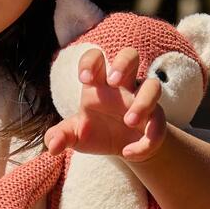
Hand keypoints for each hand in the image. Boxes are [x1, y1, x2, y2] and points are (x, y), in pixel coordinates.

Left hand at [44, 46, 167, 161]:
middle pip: (131, 55)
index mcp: (100, 84)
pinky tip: (128, 153)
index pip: (96, 57)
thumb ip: (60, 137)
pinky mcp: (155, 120)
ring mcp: (142, 101)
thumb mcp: (75, 135)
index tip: (84, 79)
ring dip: (142, 102)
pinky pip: (158, 124)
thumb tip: (52, 145)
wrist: (123, 150)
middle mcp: (123, 87)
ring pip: (153, 85)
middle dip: (122, 63)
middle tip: (112, 81)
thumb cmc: (97, 133)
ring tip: (128, 122)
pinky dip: (145, 141)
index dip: (90, 62)